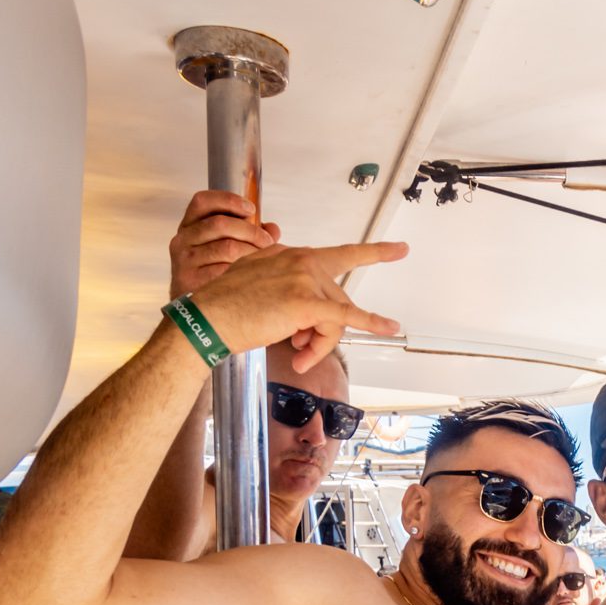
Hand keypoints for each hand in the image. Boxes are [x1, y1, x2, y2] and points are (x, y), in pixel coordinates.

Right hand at [168, 190, 279, 297]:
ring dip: (252, 252)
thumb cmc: (212, 273)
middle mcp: (183, 239)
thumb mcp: (225, 248)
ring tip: (264, 261)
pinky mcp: (190, 280)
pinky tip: (252, 277)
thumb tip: (272, 229)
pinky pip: (225, 271)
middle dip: (251, 231)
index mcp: (190, 226)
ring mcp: (184, 260)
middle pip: (220, 224)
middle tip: (267, 242)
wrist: (191, 312)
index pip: (202, 201)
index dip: (228, 200)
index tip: (251, 208)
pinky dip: (244, 273)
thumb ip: (248, 234)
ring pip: (227, 248)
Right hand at [186, 241, 406, 372]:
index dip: (372, 252)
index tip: (398, 249)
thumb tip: (305, 326)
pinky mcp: (306, 302)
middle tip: (300, 350)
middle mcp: (301, 260)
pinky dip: (371, 322)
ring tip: (297, 355)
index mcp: (290, 254)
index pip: (338, 255)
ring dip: (320, 343)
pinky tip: (389, 327)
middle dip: (324, 330)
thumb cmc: (226, 308)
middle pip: (337, 299)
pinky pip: (345, 317)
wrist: (207, 319)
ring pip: (336, 317)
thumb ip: (285, 292)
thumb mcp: (257, 286)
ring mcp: (304, 278)